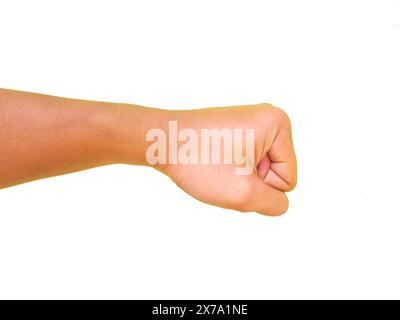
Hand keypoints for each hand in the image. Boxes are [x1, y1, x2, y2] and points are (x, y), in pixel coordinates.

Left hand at [156, 104, 296, 215]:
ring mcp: (252, 122)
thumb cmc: (199, 162)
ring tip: (216, 167)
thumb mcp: (243, 194)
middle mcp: (269, 118)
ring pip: (259, 172)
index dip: (260, 188)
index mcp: (278, 125)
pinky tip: (212, 163)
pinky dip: (230, 171)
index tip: (233, 173)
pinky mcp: (237, 129)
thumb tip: (279, 202)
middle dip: (250, 183)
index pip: (288, 180)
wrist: (161, 141)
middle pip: (275, 174)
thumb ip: (274, 205)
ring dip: (239, 179)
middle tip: (223, 171)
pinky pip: (246, 163)